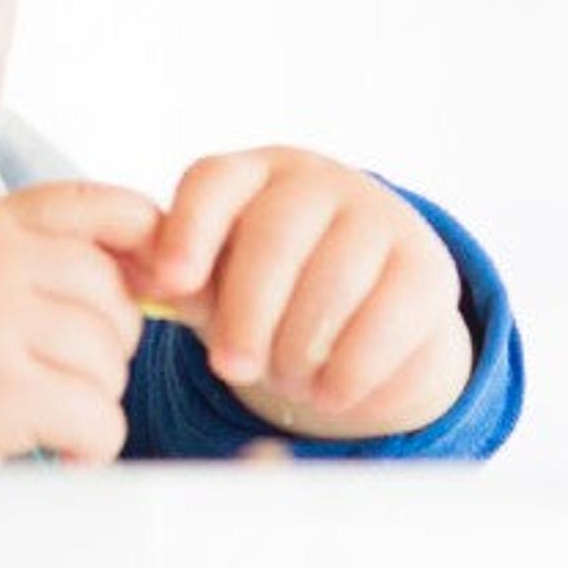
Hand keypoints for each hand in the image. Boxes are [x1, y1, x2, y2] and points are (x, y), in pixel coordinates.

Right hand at [0, 183, 159, 462]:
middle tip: (56, 382)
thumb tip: (155, 259)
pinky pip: (98, 420)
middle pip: (116, 301)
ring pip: (111, 364)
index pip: (96, 206)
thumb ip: (36, 256)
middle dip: (105, 353)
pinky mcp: (2, 392)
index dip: (146, 242)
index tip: (156, 285)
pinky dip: (87, 449)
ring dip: (90, 404)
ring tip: (37, 416)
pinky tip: (51, 451)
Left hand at [132, 148, 473, 440]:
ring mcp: (379, 217)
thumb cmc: (274, 297)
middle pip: (276, 234)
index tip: (171, 284)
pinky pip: (387, 316)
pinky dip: (351, 367)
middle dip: (247, 311)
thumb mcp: (219, 284)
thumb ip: (181, 281)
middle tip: (231, 366)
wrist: (370, 322)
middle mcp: (317, 183)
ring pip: (333, 277)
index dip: (189, 231)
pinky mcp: (427, 267)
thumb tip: (141, 282)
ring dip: (299, 345)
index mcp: (252, 176)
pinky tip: (329, 391)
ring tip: (284, 380)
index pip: (213, 183)